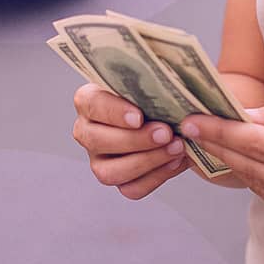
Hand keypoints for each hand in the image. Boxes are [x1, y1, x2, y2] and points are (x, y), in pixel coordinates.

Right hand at [71, 83, 189, 199]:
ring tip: (176, 148)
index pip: (91, 104)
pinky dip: (156, 177)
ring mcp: (98, 159)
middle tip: (166, 133)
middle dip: (134, 140)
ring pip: (109, 172)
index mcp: (88, 100)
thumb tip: (166, 74)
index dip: (113, 113)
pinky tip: (175, 161)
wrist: (170, 116)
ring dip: (146, 162)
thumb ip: (151, 77)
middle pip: (97, 141)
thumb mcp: (151, 78)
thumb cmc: (155, 92)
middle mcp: (87, 131)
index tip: (139, 116)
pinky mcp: (117, 179)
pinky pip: (130, 189)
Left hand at [180, 87, 263, 234]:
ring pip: (260, 186)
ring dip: (231, 162)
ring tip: (206, 139)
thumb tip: (241, 116)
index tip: (194, 120)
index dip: (225, 132)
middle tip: (189, 128)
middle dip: (219, 146)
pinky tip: (239, 157)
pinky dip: (255, 177)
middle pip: (256, 168)